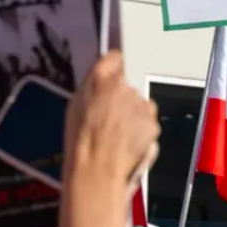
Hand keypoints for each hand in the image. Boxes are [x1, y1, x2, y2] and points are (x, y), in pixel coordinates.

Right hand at [64, 52, 158, 186]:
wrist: (97, 168)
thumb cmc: (81, 142)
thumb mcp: (74, 106)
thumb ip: (91, 87)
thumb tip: (99, 81)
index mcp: (101, 78)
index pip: (114, 58)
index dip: (113, 68)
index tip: (112, 74)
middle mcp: (124, 86)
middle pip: (127, 86)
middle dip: (121, 98)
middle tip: (108, 117)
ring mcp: (141, 104)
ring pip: (139, 104)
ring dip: (131, 114)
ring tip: (116, 134)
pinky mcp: (152, 122)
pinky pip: (147, 121)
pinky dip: (140, 129)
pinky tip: (126, 142)